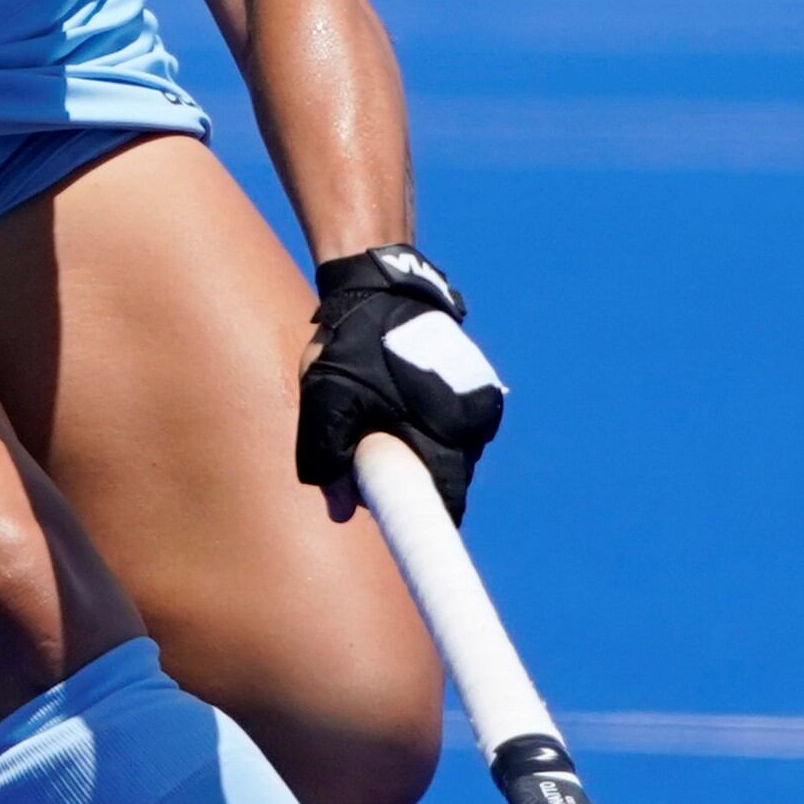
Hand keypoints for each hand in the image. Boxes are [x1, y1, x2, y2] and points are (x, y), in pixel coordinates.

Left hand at [294, 246, 506, 517]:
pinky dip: (423, 425)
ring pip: (445, 452)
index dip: (419, 517)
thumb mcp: (325, 400)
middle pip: (443, 478)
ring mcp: (477, 403)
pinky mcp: (474, 387)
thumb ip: (328, 460)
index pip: (448, 503)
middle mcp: (474, 423)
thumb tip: (341, 513)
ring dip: (415, 449)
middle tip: (368, 450)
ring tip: (379, 416)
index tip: (393, 512)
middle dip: (406, 477)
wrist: (380, 286)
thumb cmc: (351, 343)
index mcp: (449, 433)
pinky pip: (449, 426)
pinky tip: (394, 402)